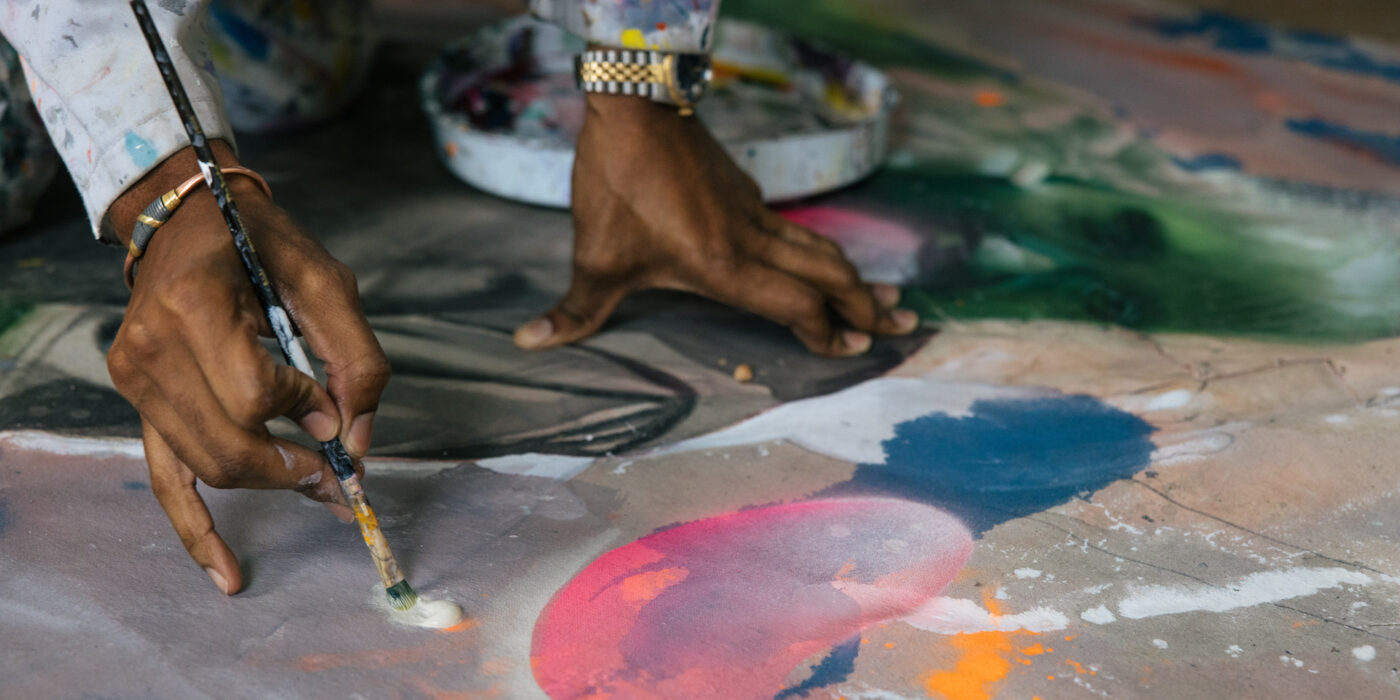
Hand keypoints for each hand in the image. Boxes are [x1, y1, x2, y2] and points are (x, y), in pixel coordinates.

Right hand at [106, 143, 389, 594]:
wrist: (187, 219)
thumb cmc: (261, 241)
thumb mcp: (325, 281)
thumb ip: (355, 359)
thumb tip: (357, 440)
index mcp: (194, 305)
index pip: (255, 394)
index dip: (306, 410)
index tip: (333, 404)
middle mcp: (151, 348)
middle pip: (228, 445)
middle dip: (293, 469)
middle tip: (343, 474)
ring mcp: (136, 380)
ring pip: (207, 466)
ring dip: (269, 485)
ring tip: (321, 490)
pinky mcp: (139, 401)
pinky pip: (167, 478)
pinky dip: (198, 529)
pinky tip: (228, 570)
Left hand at [514, 94, 916, 355]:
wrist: (634, 105)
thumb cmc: (616, 181)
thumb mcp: (594, 254)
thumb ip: (575, 308)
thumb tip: (529, 343)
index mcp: (722, 263)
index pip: (793, 304)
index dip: (824, 330)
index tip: (849, 349)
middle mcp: (751, 238)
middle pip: (827, 274)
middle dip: (865, 305)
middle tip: (899, 328)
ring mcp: (754, 211)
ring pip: (820, 247)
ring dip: (855, 277)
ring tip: (887, 299)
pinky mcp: (746, 192)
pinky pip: (795, 230)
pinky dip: (821, 253)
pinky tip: (820, 265)